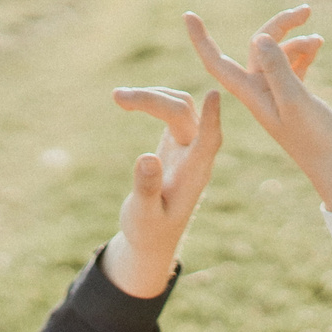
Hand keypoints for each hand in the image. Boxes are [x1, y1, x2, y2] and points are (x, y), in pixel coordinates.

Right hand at [103, 85, 223, 298]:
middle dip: (153, 100)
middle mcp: (195, 157)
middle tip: (116, 97)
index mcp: (193, 175)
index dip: (211, 119)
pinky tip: (129, 101)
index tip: (215, 94)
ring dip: (152, 97)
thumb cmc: (148, 231)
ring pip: (179, 108)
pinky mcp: (178, 142)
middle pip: (184, 114)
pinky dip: (154, 101)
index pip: (209, 142)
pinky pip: (173, 111)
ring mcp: (189, 147)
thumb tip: (147, 157)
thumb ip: (146, 189)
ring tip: (117, 97)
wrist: (153, 237)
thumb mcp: (142, 215)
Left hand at [185, 6, 331, 229]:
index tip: (188, 15)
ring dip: (297, 41)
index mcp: (252, 95)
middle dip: (279, 26)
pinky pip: (291, 66)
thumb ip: (278, 70)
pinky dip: (303, 52)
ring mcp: (277, 95)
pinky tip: (318, 46)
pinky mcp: (294, 98)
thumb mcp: (296, 102)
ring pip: (277, 55)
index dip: (201, 40)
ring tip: (318, 40)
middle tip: (305, 10)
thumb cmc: (316, 140)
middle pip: (258, 48)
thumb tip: (260, 38)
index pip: (217, 63)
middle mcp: (259, 93)